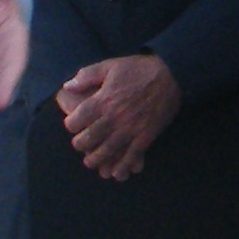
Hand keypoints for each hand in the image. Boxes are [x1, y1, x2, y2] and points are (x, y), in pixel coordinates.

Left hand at [57, 52, 181, 180]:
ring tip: (91, 161)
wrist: (171, 74)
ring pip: (106, 151)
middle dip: (80, 145)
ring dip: (96, 159)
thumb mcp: (110, 65)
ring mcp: (130, 129)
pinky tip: (116, 173)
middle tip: (80, 145)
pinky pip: (131, 157)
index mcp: (103, 100)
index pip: (77, 120)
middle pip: (88, 139)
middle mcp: (113, 117)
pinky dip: (122, 167)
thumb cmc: (139, 69)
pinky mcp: (145, 136)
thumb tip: (67, 86)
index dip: (71, 125)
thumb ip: (87, 75)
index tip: (72, 125)